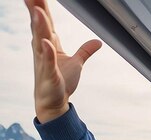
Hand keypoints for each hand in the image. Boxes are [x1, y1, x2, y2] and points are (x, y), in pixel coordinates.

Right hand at [26, 0, 101, 122]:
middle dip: (37, 10)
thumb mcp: (76, 63)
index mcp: (49, 45)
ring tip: (38, 11)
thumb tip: (96, 42)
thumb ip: (85, 51)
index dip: (42, 8)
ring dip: (40, 26)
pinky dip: (47, 52)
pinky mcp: (49, 74)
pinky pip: (47, 62)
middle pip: (40, 26)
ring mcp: (44, 62)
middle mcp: (43, 50)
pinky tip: (46, 43)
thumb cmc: (60, 82)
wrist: (53, 102)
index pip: (46, 22)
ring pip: (41, 40)